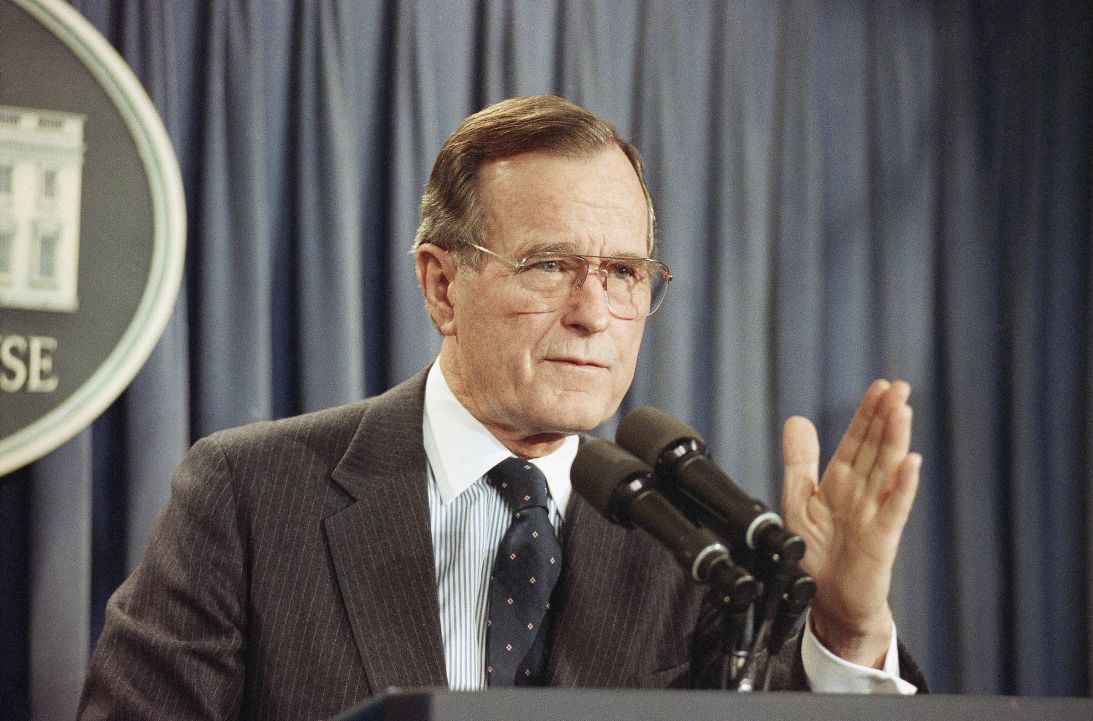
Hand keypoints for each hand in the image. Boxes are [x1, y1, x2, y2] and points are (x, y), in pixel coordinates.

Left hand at [781, 380, 921, 667]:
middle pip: (875, 449)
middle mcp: (861, 493)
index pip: (856, 440)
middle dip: (886, 418)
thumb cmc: (816, 554)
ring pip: (886, 472)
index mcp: (840, 482)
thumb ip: (799, 461)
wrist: (828, 602)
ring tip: (903, 412)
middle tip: (899, 387)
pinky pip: (893, 509)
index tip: (880, 386)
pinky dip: (903, 487)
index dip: (867, 414)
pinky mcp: (881, 540)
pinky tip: (912, 464)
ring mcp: (874, 514)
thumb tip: (798, 419)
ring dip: (895, 441)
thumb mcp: (798, 500)